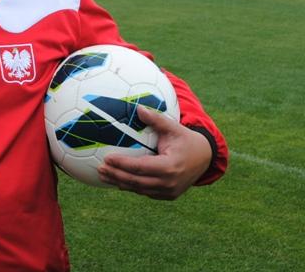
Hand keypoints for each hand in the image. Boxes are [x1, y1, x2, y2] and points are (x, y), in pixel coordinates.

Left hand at [97, 105, 211, 199]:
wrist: (205, 158)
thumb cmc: (185, 139)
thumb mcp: (173, 127)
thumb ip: (156, 119)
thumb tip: (139, 108)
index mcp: (170, 167)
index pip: (140, 167)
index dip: (122, 164)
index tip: (106, 158)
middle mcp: (169, 183)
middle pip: (136, 182)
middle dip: (116, 176)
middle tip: (100, 169)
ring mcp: (169, 192)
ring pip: (139, 189)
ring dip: (120, 183)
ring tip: (103, 175)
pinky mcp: (168, 196)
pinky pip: (146, 192)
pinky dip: (131, 186)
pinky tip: (117, 180)